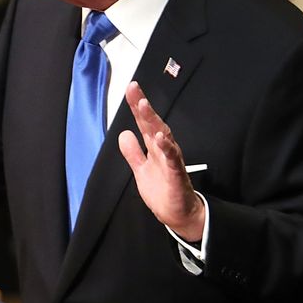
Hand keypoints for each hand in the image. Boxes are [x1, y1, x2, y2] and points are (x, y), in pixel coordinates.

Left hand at [117, 81, 205, 241]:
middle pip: (153, 125)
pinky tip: (161, 139)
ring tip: (144, 107)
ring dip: (154, 122)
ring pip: (164, 138)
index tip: (130, 88)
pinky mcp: (176, 176)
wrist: (177, 214)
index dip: (137, 106)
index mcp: (155, 148)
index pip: (144, 124)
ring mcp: (171, 162)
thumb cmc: (162, 190)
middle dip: (144, 107)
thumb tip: (124, 133)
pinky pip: (172, 161)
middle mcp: (164, 151)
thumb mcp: (141, 169)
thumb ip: (133, 152)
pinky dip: (167, 149)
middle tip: (135, 90)